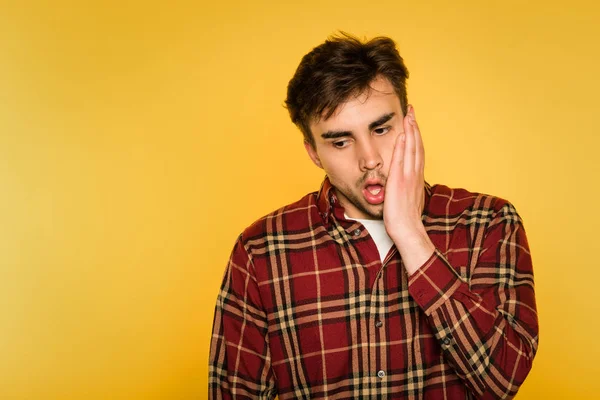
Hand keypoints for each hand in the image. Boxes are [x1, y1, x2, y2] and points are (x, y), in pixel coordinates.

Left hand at [384, 105, 434, 274]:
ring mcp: (408, 178)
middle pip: (416, 146)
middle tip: (412, 111)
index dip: (415, 135)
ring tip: (408, 116)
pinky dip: (401, 148)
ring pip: (410, 150)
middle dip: (414, 127)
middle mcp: (414, 175)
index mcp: (415, 177)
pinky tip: (400, 136)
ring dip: (409, 132)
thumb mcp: (407, 198)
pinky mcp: (399, 183)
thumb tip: (401, 183)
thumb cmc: (405, 219)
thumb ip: (405, 187)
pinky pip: (400, 162)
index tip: (413, 122)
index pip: (416, 151)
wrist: (408, 231)